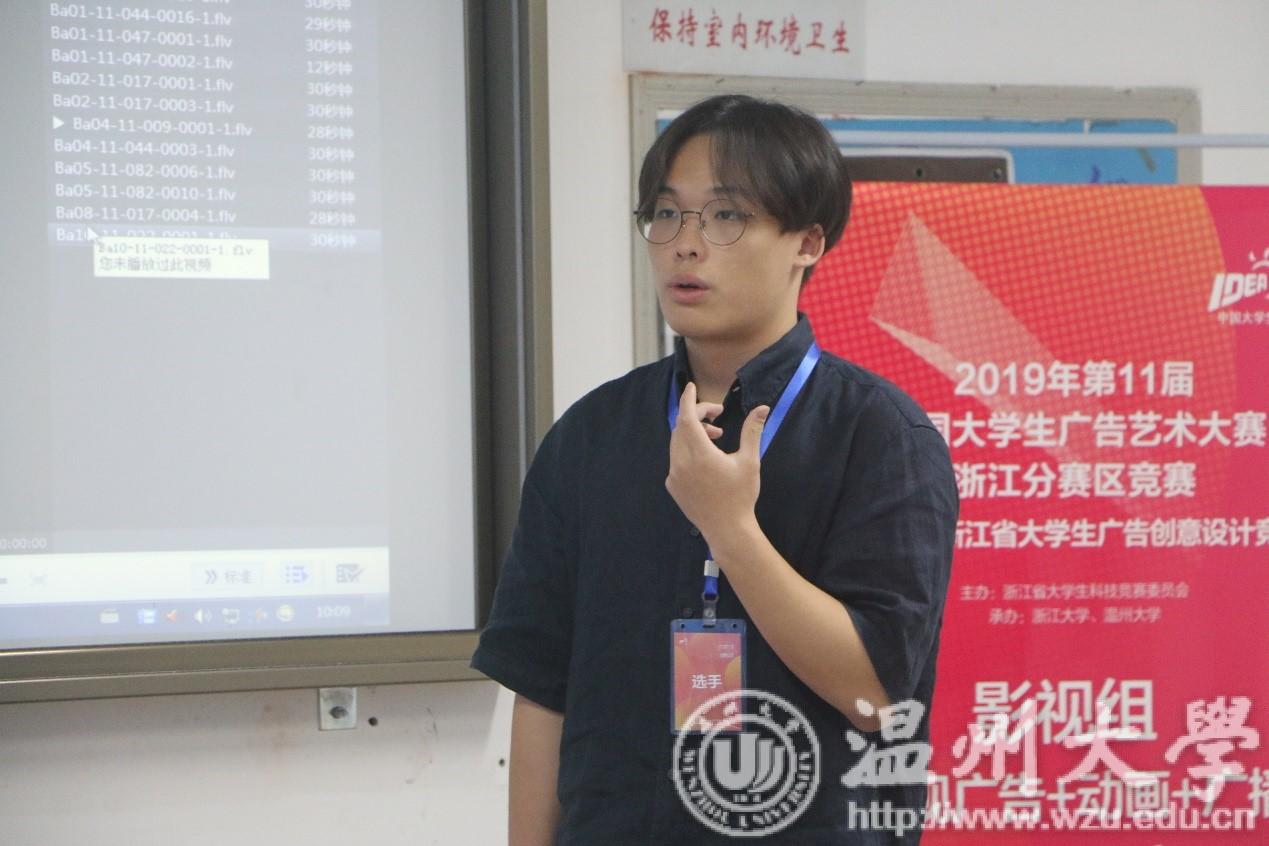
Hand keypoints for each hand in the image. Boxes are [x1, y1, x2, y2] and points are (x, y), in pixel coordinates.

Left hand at [665, 381, 769, 543]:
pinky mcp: (673, 486)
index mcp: (699, 454)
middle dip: (697, 416)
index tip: (691, 386)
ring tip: (716, 436)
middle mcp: (681, 462)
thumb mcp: (750, 461)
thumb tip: (762, 408)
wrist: (727, 530)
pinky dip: (687, 450)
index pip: (686, 417)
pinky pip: (676, 459)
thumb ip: (752, 431)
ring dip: (693, 433)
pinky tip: (706, 459)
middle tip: (718, 416)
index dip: (688, 399)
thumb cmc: (741, 496)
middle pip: (681, 427)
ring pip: (677, 443)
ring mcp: (674, 475)